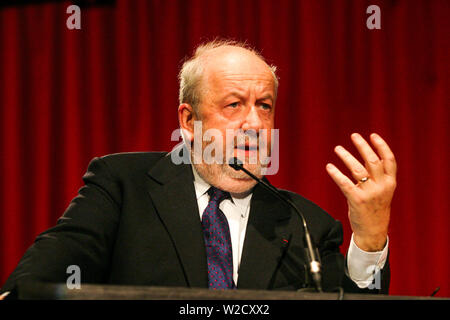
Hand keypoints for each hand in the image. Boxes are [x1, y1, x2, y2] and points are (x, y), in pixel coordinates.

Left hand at [326, 133, 396, 251]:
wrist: (373, 231)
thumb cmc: (375, 208)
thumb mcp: (382, 191)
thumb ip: (375, 175)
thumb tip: (366, 155)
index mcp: (390, 183)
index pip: (389, 160)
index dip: (381, 146)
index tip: (372, 135)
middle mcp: (382, 186)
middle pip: (372, 161)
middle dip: (362, 146)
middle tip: (353, 136)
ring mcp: (370, 193)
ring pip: (357, 169)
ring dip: (346, 156)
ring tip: (338, 148)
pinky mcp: (357, 200)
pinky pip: (344, 183)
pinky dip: (336, 173)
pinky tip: (329, 167)